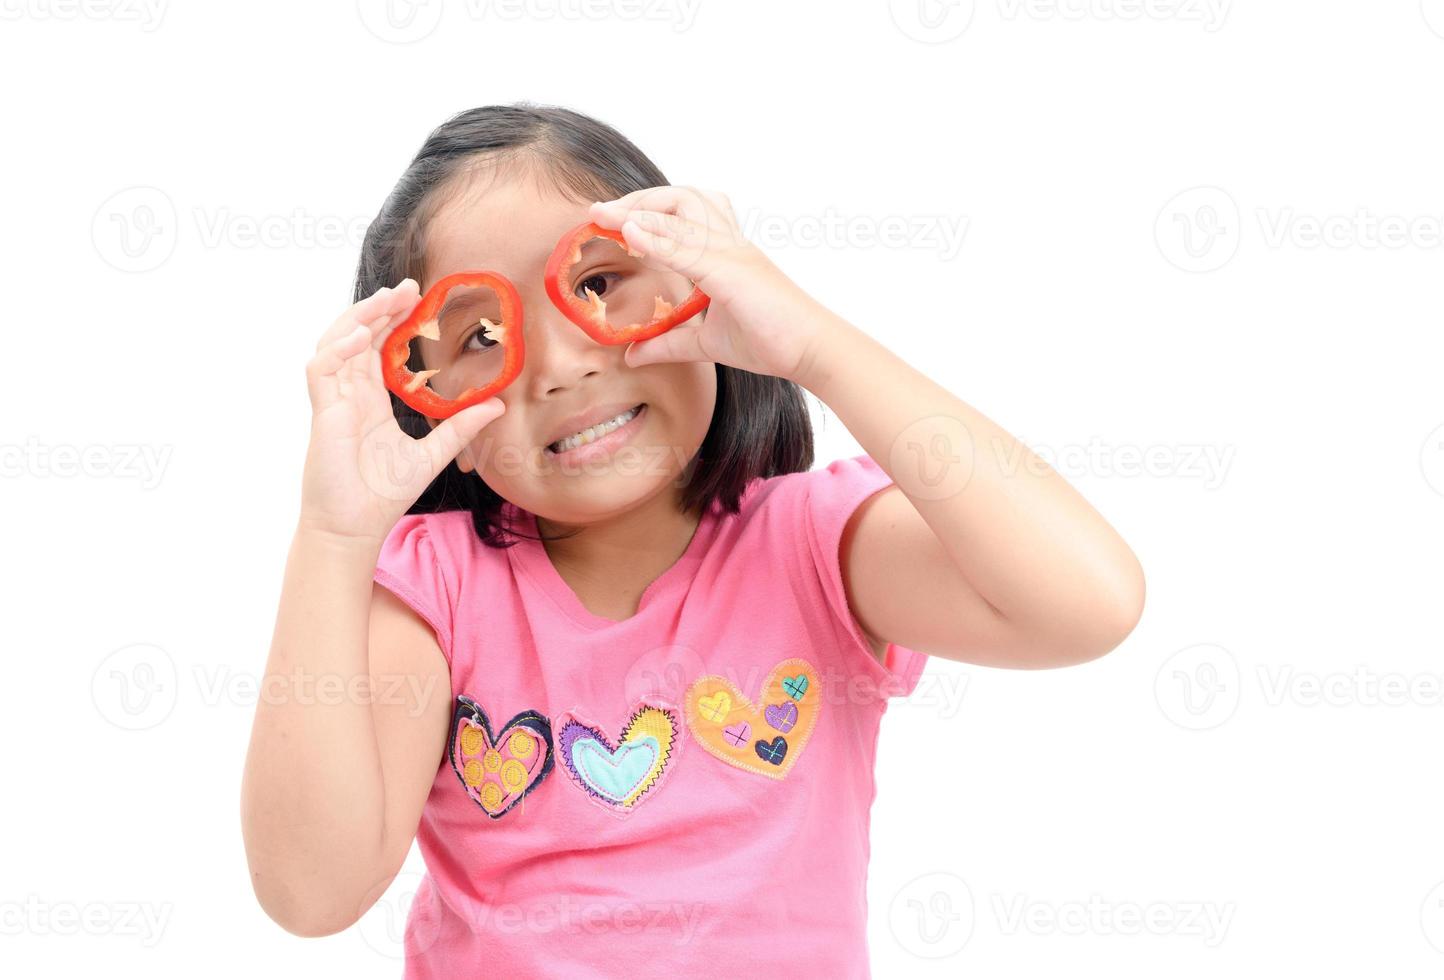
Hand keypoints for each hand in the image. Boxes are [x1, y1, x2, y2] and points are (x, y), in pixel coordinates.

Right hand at [299, 280, 505, 544]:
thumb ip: (460, 427)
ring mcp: (332, 401)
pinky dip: (338, 348)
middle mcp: (349, 394)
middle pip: (356, 335)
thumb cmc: (382, 495)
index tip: (417, 298)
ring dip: (358, 317)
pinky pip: (320, 367)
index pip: (377, 347)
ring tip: (386, 299)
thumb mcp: (433, 454)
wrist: (355, 527)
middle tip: (409, 286)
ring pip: (335, 342)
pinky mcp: (321, 413)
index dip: (392, 319)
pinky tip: (362, 338)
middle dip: (379, 307)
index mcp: (369, 399)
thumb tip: (497, 406)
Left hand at [588, 187, 830, 382]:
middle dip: (638, 199)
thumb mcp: (706, 343)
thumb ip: (669, 343)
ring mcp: (732, 252)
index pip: (683, 213)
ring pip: (683, 209)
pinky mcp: (732, 270)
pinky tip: (630, 233)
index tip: (610, 219)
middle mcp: (730, 242)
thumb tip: (633, 355)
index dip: (645, 210)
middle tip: (602, 213)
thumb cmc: (771, 340)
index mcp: (726, 253)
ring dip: (641, 209)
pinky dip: (656, 236)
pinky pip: (688, 246)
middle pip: (681, 196)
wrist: (812, 350)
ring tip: (608, 216)